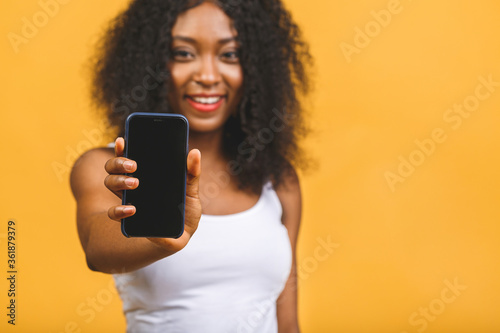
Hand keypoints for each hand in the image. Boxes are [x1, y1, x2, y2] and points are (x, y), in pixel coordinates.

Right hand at [104, 137, 201, 251]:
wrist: (183, 235)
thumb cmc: (185, 210)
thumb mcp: (191, 190)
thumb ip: (192, 172)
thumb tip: (194, 152)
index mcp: (146, 175)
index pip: (129, 157)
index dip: (122, 147)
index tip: (124, 139)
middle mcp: (132, 185)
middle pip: (113, 167)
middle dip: (119, 162)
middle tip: (134, 165)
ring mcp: (127, 201)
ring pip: (109, 184)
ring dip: (118, 181)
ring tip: (134, 183)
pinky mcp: (128, 220)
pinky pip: (113, 213)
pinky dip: (119, 210)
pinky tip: (131, 209)